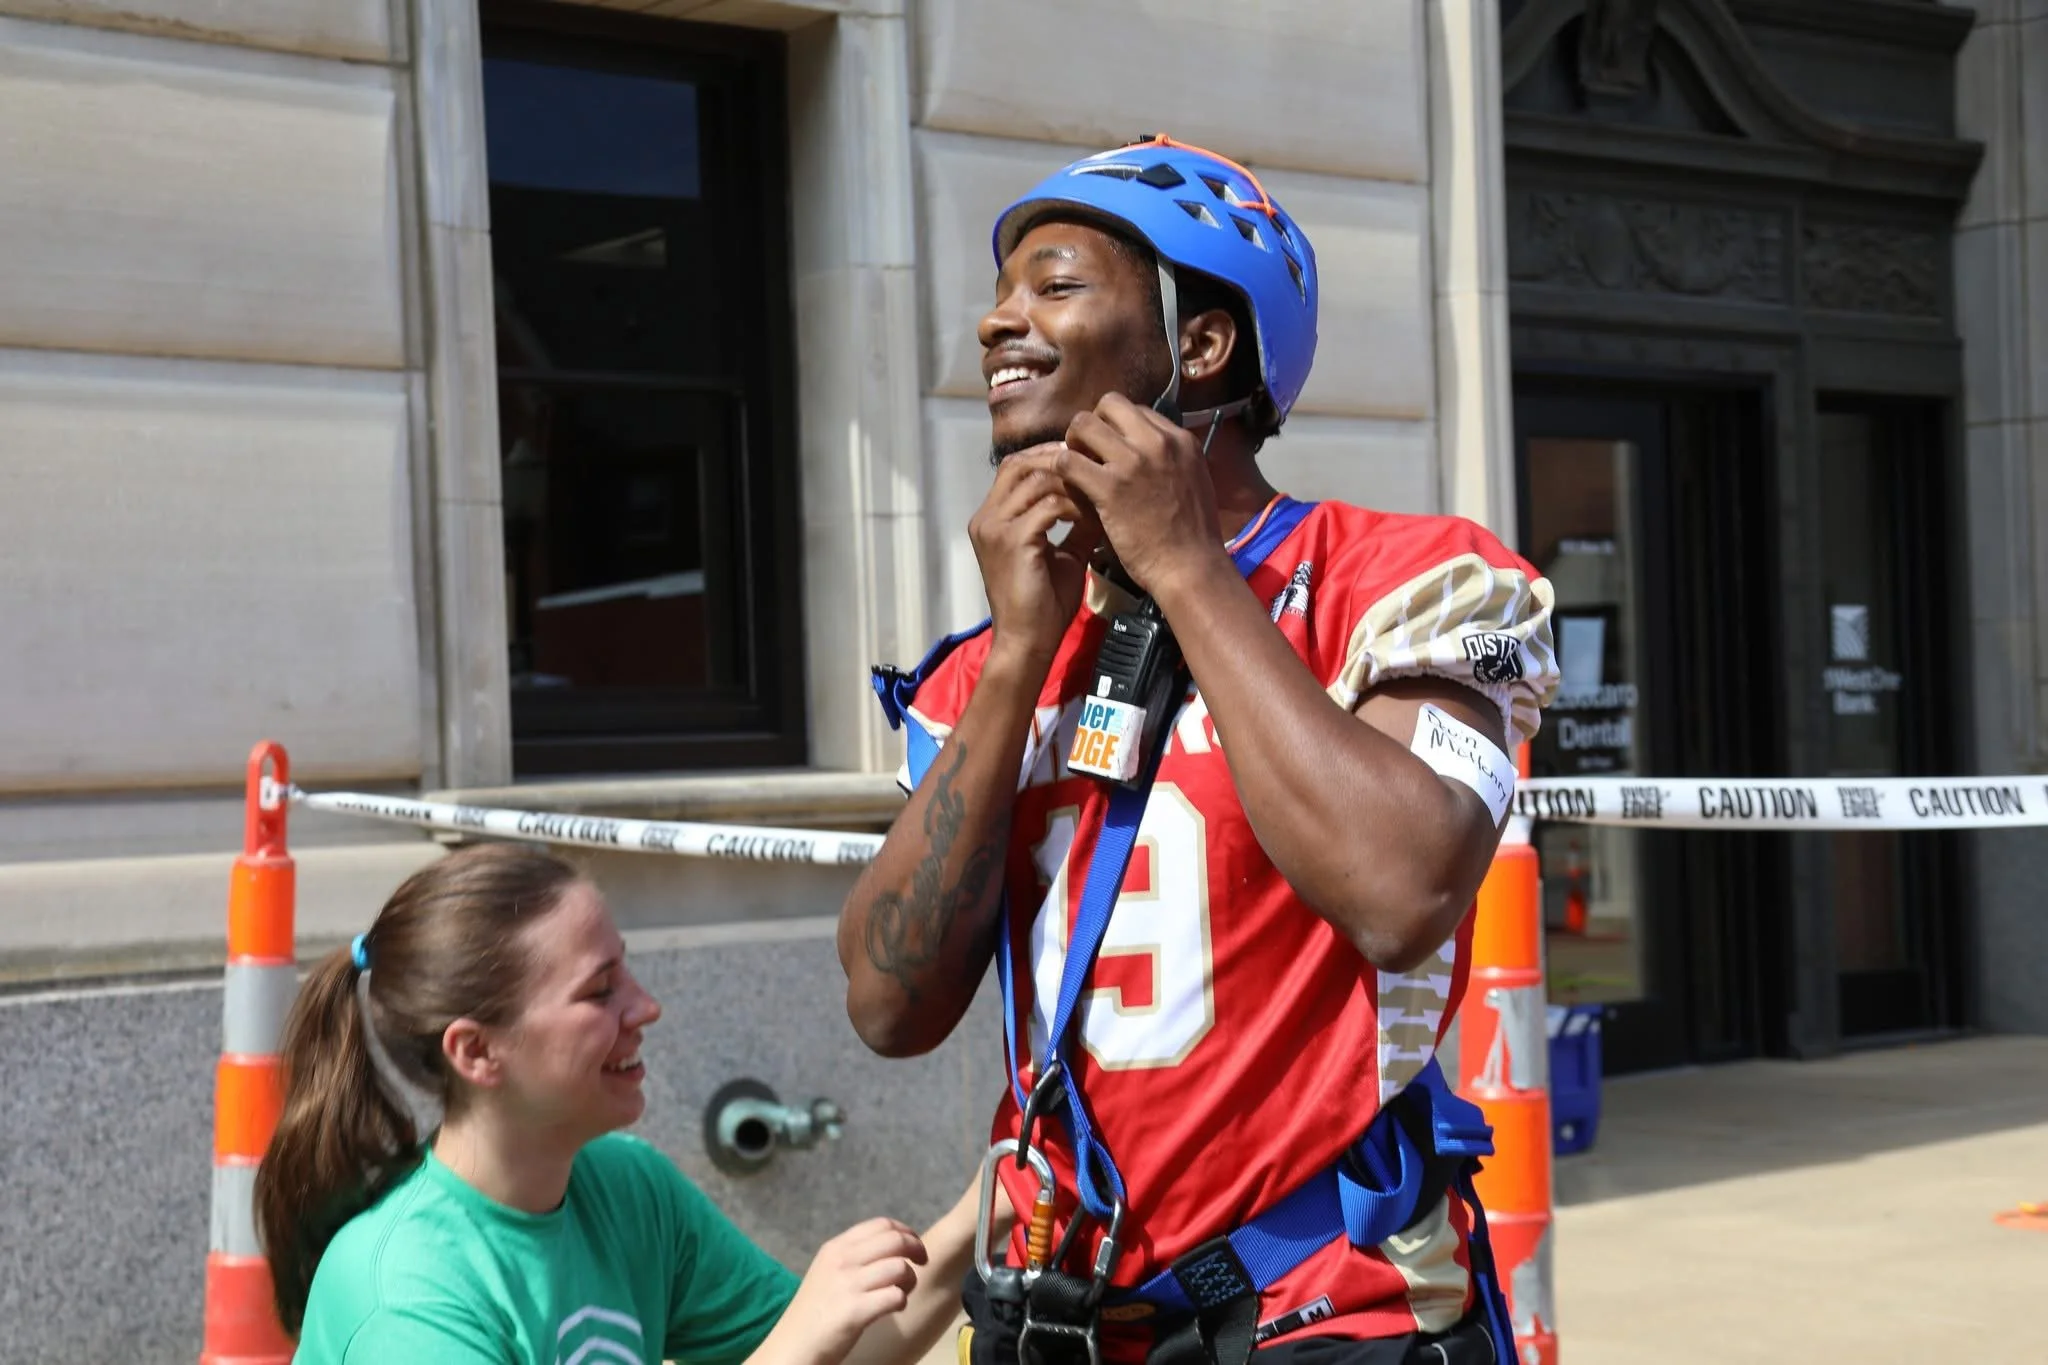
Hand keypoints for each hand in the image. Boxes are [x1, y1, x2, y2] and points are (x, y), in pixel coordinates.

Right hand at [768, 1217, 929, 1364]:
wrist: (793, 1347)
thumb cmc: (814, 1313)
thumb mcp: (827, 1272)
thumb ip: (853, 1256)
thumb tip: (891, 1245)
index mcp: (835, 1248)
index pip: (882, 1224)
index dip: (906, 1231)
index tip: (914, 1246)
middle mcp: (841, 1261)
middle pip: (896, 1240)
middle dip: (917, 1250)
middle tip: (921, 1264)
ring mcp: (847, 1285)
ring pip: (900, 1267)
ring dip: (910, 1280)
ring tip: (903, 1292)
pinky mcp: (854, 1311)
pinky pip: (895, 1296)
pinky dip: (901, 1301)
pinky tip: (893, 1308)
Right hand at [968, 446, 1104, 669]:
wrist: (1028, 641)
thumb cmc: (1043, 605)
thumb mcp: (1062, 555)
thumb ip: (1075, 527)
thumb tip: (1101, 502)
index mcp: (991, 519)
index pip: (1015, 467)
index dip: (1048, 458)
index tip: (1083, 463)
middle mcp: (986, 518)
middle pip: (1020, 464)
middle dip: (1059, 460)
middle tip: (1092, 468)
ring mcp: (995, 528)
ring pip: (1036, 480)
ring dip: (1071, 484)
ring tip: (1097, 495)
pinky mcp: (1012, 541)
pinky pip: (1048, 506)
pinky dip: (1073, 507)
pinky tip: (1090, 518)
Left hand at [1057, 394, 1226, 597]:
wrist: (1191, 566)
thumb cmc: (1193, 535)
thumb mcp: (1192, 480)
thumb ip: (1170, 460)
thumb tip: (1144, 452)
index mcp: (1180, 439)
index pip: (1137, 410)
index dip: (1118, 427)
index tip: (1110, 449)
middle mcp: (1158, 442)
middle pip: (1109, 404)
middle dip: (1094, 424)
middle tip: (1088, 452)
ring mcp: (1133, 462)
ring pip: (1083, 424)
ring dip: (1074, 443)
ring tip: (1076, 467)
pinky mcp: (1110, 487)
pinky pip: (1068, 461)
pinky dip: (1062, 471)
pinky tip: (1069, 487)